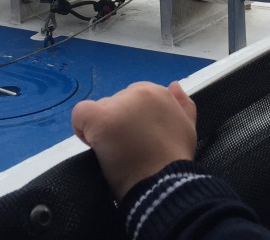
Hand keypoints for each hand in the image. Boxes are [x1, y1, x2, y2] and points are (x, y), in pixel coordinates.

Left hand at [72, 81, 196, 199]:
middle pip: (117, 103)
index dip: (134, 118)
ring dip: (104, 128)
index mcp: (159, 92)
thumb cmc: (175, 160)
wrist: (163, 183)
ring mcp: (118, 105)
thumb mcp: (188, 128)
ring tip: (115, 152)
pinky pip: (81, 114)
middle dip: (120, 122)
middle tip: (128, 148)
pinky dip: (82, 128)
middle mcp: (138, 93)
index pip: (136, 97)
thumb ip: (183, 105)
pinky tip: (93, 144)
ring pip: (101, 111)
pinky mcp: (100, 119)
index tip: (138, 138)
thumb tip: (172, 85)